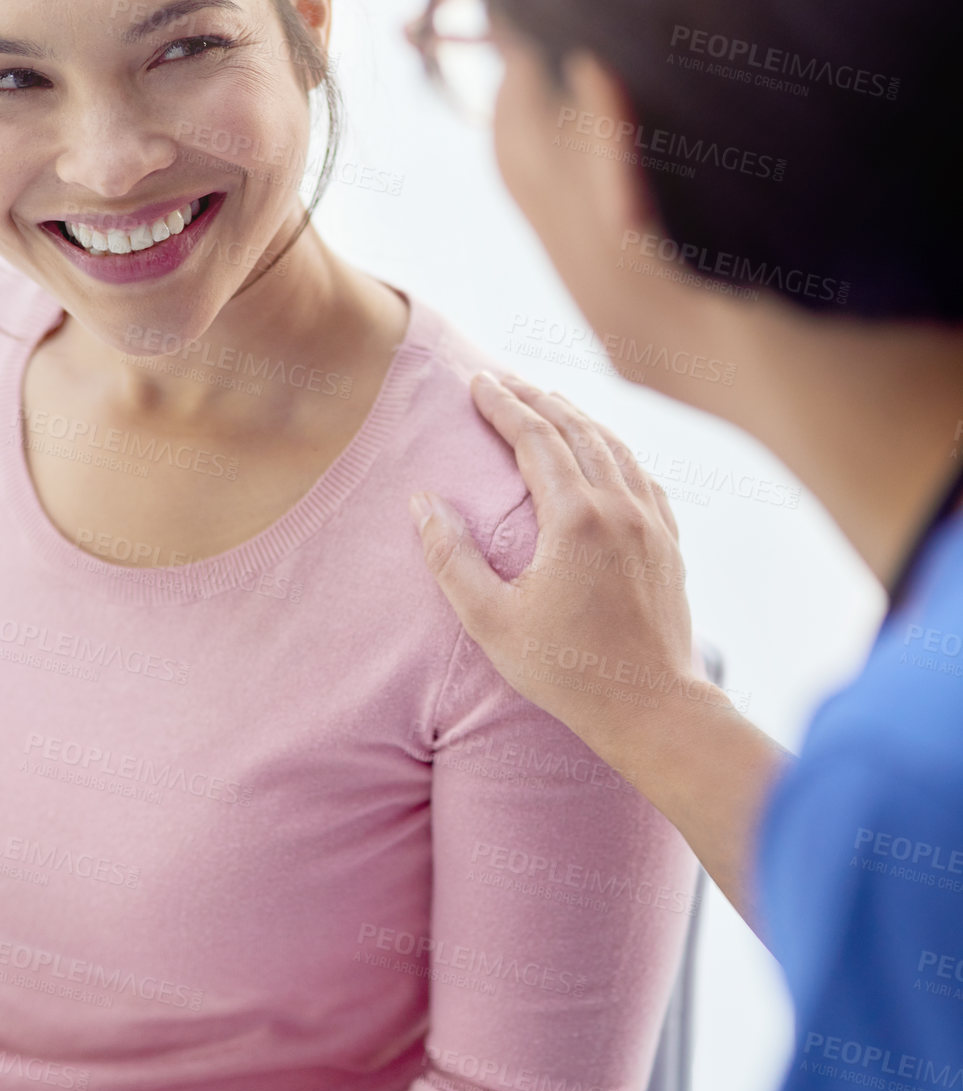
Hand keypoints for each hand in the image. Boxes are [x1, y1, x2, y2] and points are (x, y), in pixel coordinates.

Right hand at [409, 370, 791, 927]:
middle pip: (576, 430)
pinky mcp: (668, 543)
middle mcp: (620, 507)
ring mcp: (651, 523)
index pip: (536, 438)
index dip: (504, 406)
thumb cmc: (568, 673)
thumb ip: (451, 558)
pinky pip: (640, 475)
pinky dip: (613, 449)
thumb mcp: (492, 621)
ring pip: (613, 447)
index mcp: (576, 519)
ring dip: (576, 418)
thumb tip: (422, 502)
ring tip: (546, 403)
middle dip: (536, 400)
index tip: (477, 382)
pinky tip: (603, 452)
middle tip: (503, 381)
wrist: (654, 709)